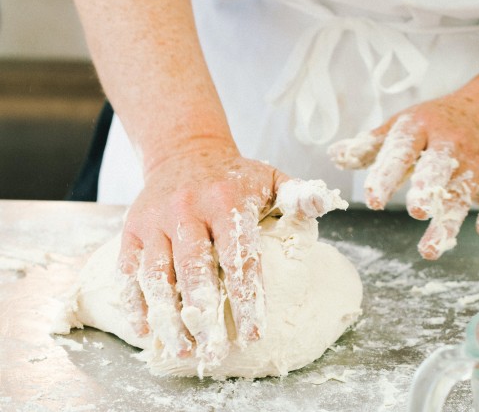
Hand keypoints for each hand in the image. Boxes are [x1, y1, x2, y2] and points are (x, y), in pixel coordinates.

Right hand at [117, 146, 290, 365]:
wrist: (184, 151)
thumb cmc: (232, 175)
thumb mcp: (269, 177)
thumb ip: (297, 194)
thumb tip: (324, 205)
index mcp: (225, 200)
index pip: (238, 255)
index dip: (245, 296)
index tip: (253, 332)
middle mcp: (186, 209)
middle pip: (194, 268)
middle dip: (204, 315)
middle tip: (215, 352)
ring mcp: (155, 219)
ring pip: (157, 274)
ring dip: (169, 316)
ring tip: (185, 350)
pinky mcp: (132, 228)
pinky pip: (128, 269)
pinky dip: (134, 302)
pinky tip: (146, 330)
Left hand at [328, 67, 478, 259]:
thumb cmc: (432, 121)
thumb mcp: (400, 126)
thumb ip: (368, 145)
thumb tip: (334, 156)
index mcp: (418, 129)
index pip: (400, 151)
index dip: (386, 174)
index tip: (372, 198)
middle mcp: (447, 144)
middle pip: (436, 167)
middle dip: (427, 189)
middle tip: (415, 211)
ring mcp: (473, 161)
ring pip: (461, 192)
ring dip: (447, 221)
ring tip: (430, 249)